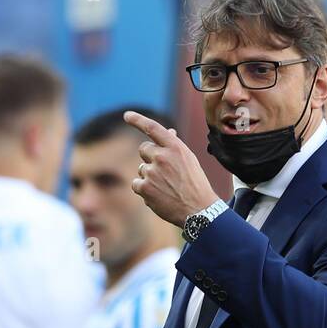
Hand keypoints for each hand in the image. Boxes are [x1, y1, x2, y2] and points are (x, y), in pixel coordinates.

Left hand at [125, 110, 219, 227]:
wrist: (199, 211)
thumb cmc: (195, 184)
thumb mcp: (189, 160)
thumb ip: (175, 147)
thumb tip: (168, 132)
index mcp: (176, 148)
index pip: (153, 128)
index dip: (138, 120)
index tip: (127, 115)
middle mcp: (163, 157)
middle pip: (143, 149)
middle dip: (149, 158)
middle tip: (163, 172)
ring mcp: (152, 172)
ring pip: (141, 169)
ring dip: (149, 177)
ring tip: (166, 188)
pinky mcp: (145, 187)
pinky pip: (136, 183)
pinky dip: (144, 190)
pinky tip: (158, 196)